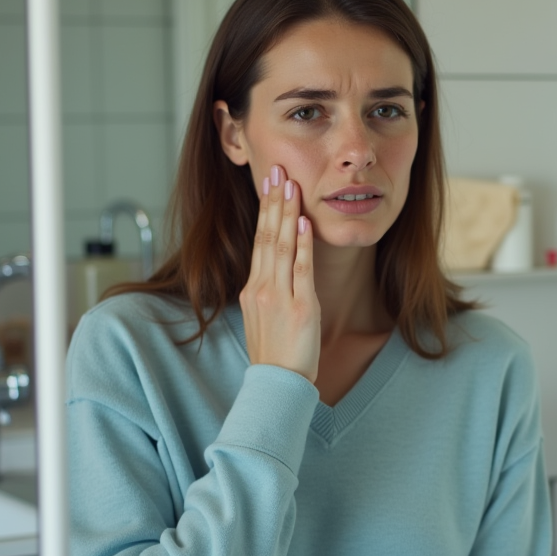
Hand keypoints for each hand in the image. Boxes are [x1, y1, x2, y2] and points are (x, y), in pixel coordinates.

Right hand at [240, 164, 319, 381]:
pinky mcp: (299, 307)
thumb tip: (278, 269)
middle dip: (272, 201)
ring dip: (286, 212)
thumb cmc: (277, 355)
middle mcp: (261, 288)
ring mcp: (278, 296)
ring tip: (289, 184)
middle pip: (266, 235)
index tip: (269, 185)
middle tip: (277, 170)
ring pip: (280, 245)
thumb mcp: (265, 318)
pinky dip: (302, 243)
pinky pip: (300, 268)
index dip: (265, 211)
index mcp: (252, 289)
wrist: (278, 385)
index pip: (259, 241)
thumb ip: (270, 291)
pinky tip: (304, 221)